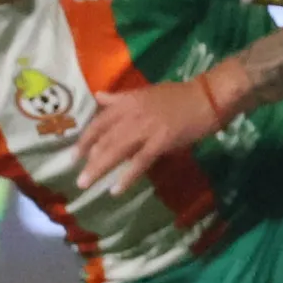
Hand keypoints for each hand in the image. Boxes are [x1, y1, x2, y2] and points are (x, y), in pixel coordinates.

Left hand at [77, 68, 243, 193]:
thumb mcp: (145, 92)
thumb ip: (120, 98)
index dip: (86, 139)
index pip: (100, 121)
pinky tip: (116, 190)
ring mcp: (146, 128)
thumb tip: (99, 96)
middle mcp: (132, 114)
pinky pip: (140, 162)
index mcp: (128, 102)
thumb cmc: (179, 95)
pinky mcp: (161, 142)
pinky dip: (127, 177)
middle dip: (88, 158)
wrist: (207, 97)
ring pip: (117, 150)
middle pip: (104, 138)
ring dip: (100, 168)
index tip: (75, 154)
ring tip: (86, 183)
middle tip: (78, 177)